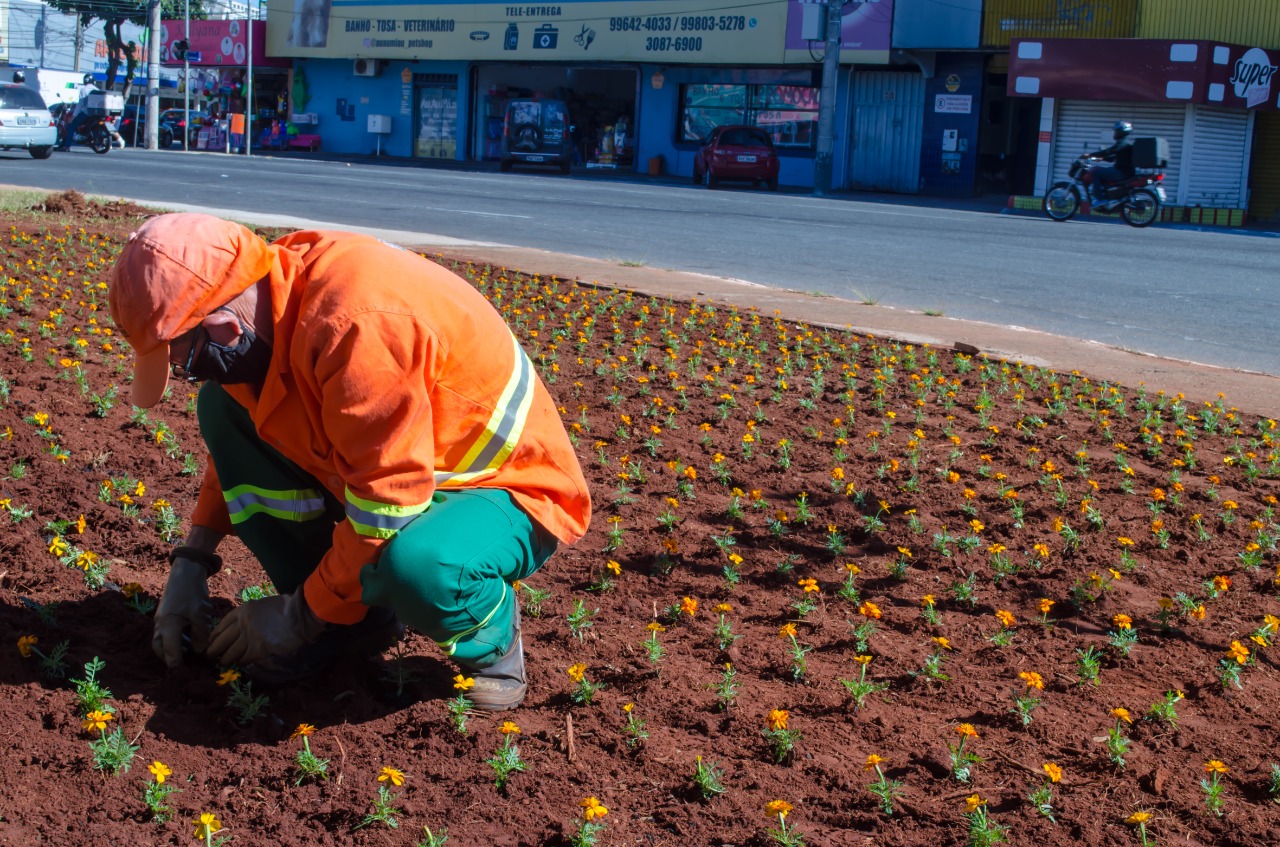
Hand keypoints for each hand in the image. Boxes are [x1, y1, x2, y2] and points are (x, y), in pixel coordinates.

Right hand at [152, 557, 212, 668]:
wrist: (185, 572)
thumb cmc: (193, 593)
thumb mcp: (201, 615)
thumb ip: (200, 636)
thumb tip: (200, 654)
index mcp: (168, 627)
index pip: (171, 654)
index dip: (178, 667)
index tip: (186, 677)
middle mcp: (160, 626)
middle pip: (160, 650)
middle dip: (172, 659)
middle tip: (187, 666)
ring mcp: (161, 621)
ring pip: (162, 642)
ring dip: (174, 650)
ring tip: (191, 655)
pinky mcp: (165, 616)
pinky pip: (167, 634)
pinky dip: (176, 640)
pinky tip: (190, 641)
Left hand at [206, 589, 326, 667]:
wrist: (300, 614)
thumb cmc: (286, 608)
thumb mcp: (262, 606)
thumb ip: (250, 617)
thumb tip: (242, 630)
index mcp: (243, 610)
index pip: (221, 625)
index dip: (214, 636)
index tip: (211, 642)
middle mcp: (242, 623)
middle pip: (221, 641)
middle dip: (214, 651)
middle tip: (211, 657)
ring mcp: (249, 637)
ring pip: (230, 653)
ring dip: (226, 660)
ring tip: (224, 663)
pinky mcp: (258, 649)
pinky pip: (244, 659)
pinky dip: (242, 662)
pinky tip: (242, 663)